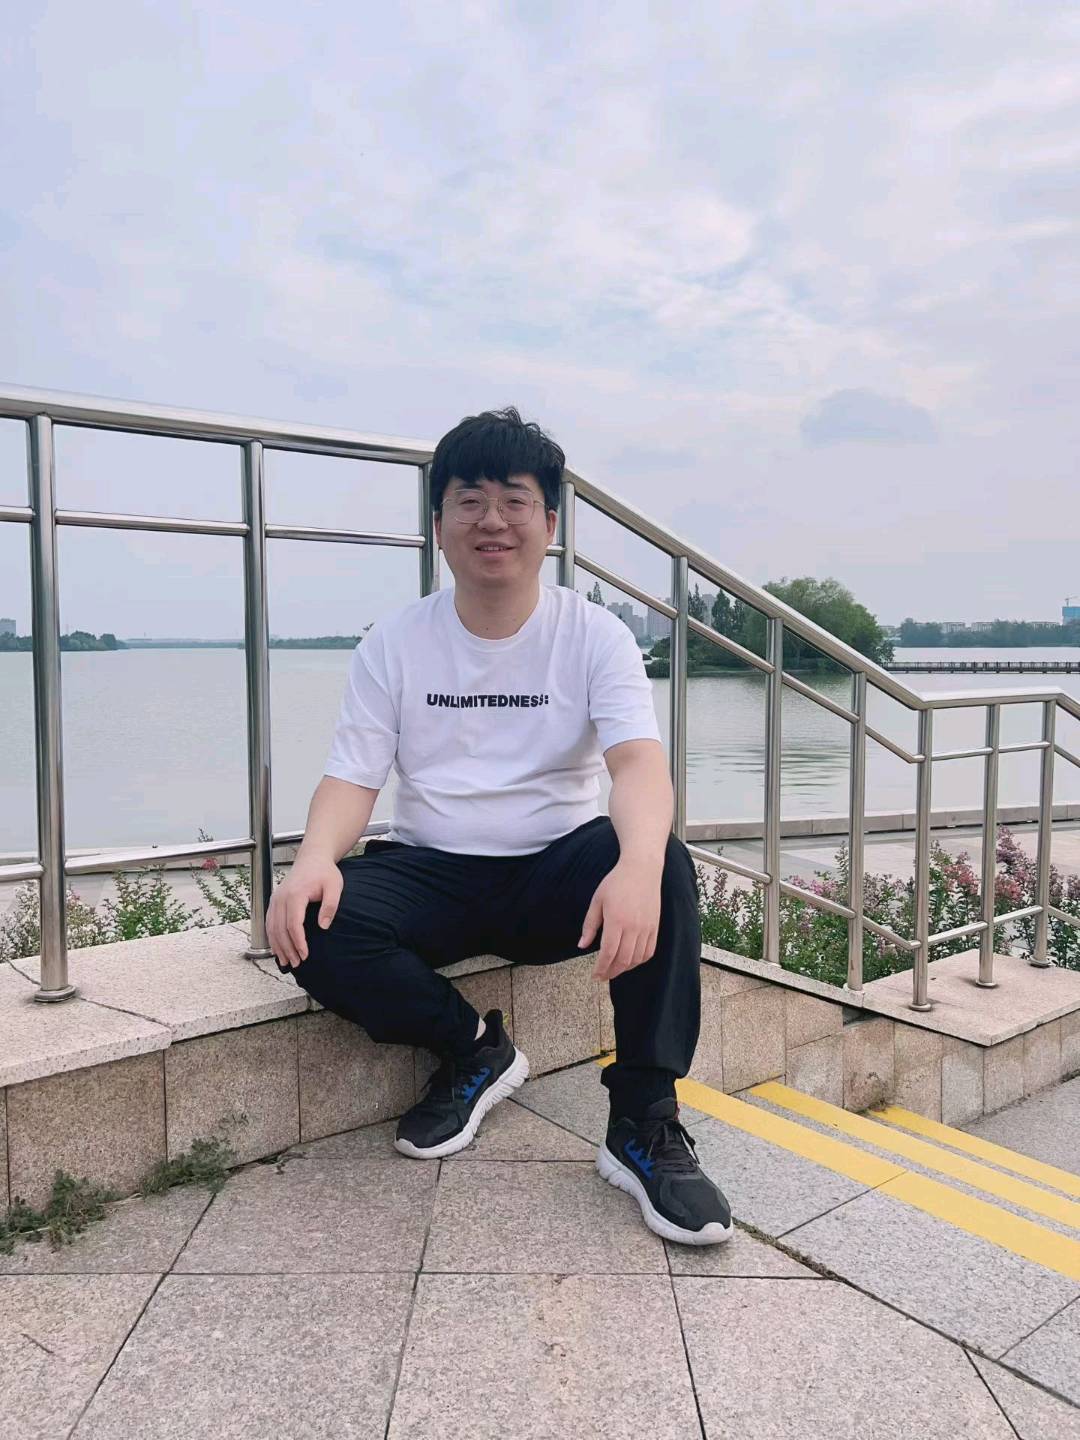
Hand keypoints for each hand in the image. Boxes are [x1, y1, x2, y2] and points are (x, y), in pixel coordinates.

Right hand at [265, 857, 342, 968]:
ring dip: (278, 946)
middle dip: (288, 948)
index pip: (293, 924)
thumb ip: (330, 906)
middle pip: (280, 929)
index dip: (298, 942)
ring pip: (272, 927)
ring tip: (287, 962)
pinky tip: (278, 949)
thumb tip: (323, 926)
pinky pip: (269, 922)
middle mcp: (281, 897)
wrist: (312, 858)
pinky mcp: (274, 901)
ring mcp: (275, 899)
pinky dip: (272, 938)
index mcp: (295, 894)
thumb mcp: (335, 886)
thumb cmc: (324, 872)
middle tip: (297, 963)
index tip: (305, 955)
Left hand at [578, 860, 661, 980]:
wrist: (642, 869)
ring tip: (614, 969)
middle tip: (602, 976)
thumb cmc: (616, 882)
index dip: (601, 968)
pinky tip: (630, 961)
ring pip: (636, 958)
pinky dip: (639, 961)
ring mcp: (646, 928)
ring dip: (624, 968)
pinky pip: (649, 951)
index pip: (608, 953)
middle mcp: (633, 927)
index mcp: (616, 920)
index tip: (595, 975)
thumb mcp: (597, 901)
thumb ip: (590, 925)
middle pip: (623, 960)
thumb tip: (582, 946)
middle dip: (611, 972)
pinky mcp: (655, 927)